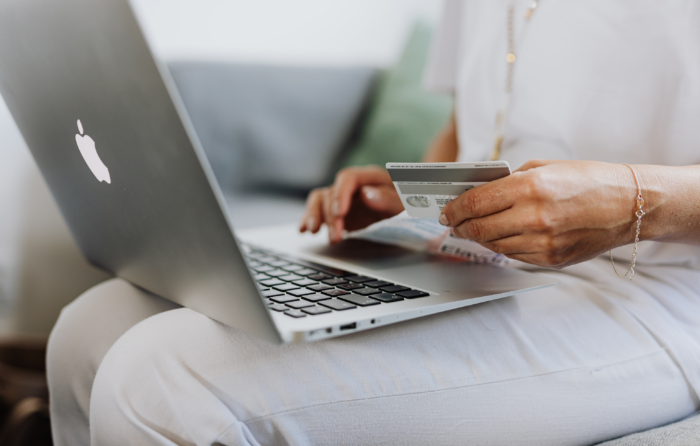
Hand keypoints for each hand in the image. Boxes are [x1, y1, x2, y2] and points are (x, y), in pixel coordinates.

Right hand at [299, 165, 403, 243]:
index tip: (339, 213)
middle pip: (331, 192)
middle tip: (336, 236)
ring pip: (319, 200)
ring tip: (313, 232)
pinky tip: (303, 230)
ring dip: (314, 216)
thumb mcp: (406, 203)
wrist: (409, 211)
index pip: (348, 178)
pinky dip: (308, 219)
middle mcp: (352, 185)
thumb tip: (367, 194)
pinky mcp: (336, 211)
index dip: (340, 194)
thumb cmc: (409, 204)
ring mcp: (342, 198)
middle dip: (330, 216)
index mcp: (370, 177)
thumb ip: (389, 198)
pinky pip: (317, 211)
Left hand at [439, 160, 639, 267]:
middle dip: (459, 226)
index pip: (475, 203)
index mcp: (530, 187)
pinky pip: (513, 255)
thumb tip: (476, 193)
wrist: (629, 205)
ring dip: (479, 237)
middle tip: (453, 223)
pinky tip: (501, 236)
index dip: (454, 209)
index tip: (446, 211)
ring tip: (473, 229)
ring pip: (493, 245)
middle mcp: (534, 217)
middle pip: (478, 228)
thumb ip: (508, 181)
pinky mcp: (551, 260)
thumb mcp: (544, 167)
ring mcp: (543, 243)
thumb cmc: (587, 180)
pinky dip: (502, 246)